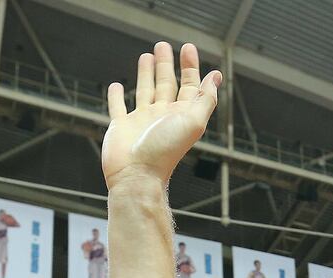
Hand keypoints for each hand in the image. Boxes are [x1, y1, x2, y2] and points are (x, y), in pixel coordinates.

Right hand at [101, 41, 222, 191]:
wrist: (136, 175)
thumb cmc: (165, 152)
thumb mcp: (193, 122)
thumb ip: (205, 99)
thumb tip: (216, 77)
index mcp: (180, 115)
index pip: (188, 85)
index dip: (190, 67)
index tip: (188, 48)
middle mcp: (161, 116)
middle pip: (166, 84)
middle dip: (166, 65)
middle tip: (163, 46)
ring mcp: (140, 121)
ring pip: (144, 91)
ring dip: (146, 74)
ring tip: (146, 56)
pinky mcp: (120, 127)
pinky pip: (118, 107)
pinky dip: (116, 96)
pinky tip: (116, 86)